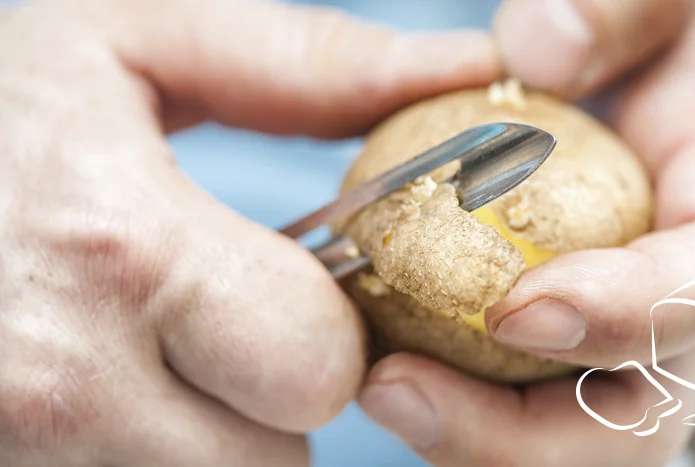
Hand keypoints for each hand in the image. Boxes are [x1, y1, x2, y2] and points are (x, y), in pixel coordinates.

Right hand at [0, 1, 497, 464]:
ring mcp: (15, 447)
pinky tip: (109, 386)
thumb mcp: (131, 39)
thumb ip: (308, 64)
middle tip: (215, 327)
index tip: (283, 286)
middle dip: (271, 400)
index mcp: (112, 249)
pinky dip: (149, 454)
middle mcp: (54, 381)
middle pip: (274, 462)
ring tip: (149, 351)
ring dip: (210, 438)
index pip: (318, 364)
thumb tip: (470, 69)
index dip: (321, 328)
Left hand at [358, 0, 694, 465]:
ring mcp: (611, 324)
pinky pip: (509, 395)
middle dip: (528, 434)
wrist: (651, 64)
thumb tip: (537, 52)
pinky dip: (448, 398)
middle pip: (640, 411)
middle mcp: (672, 287)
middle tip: (398, 390)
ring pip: (568, 427)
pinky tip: (374, 357)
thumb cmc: (659, 28)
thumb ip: (618, 9)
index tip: (519, 310)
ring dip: (472, 434)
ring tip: (376, 385)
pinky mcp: (550, 332)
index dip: (634, 316)